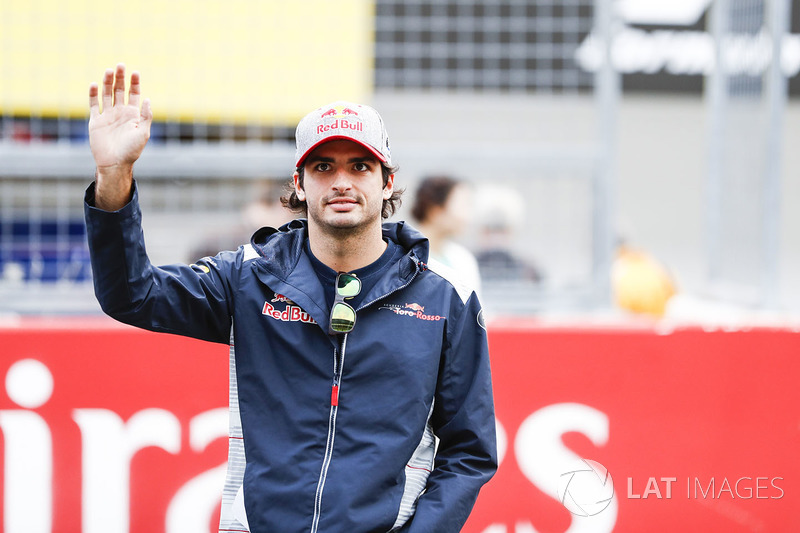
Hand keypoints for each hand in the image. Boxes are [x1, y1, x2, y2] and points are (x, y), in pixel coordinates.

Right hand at [88, 63, 152, 209]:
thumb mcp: (143, 133)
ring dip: (107, 82)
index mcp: (133, 115)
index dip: (134, 83)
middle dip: (120, 78)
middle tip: (120, 65)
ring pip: (106, 94)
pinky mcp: (95, 121)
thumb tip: (147, 99)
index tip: (135, 72)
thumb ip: (145, 116)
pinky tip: (95, 84)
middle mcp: (120, 113)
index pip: (134, 94)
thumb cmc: (131, 150)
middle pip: (119, 90)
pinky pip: (93, 105)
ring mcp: (107, 116)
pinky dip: (93, 94)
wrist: (114, 163)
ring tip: (109, 71)